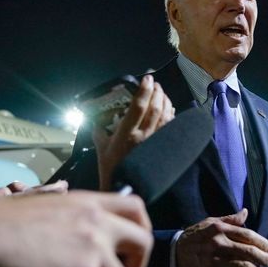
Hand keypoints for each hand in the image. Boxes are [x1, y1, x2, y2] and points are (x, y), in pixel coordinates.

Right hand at [0, 178, 151, 266]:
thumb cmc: (0, 222)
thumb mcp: (48, 206)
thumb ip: (76, 218)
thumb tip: (88, 241)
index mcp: (89, 201)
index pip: (138, 209)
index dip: (140, 232)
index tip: (127, 251)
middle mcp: (97, 221)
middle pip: (143, 245)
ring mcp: (92, 248)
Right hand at [93, 74, 174, 189]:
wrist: (124, 187)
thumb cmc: (110, 168)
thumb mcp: (100, 148)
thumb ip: (98, 130)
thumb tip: (96, 118)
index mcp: (126, 134)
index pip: (138, 107)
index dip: (144, 91)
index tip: (147, 79)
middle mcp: (143, 136)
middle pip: (155, 108)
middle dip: (157, 92)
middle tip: (155, 84)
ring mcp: (154, 142)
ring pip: (165, 116)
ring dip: (165, 101)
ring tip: (161, 92)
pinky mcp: (162, 147)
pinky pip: (169, 126)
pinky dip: (171, 114)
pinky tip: (169, 108)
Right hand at [176, 208, 267, 266]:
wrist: (176, 253)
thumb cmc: (196, 236)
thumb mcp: (210, 222)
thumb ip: (229, 219)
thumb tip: (245, 212)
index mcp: (220, 229)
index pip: (247, 234)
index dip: (262, 242)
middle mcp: (218, 243)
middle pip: (248, 251)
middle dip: (263, 258)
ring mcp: (214, 259)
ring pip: (243, 266)